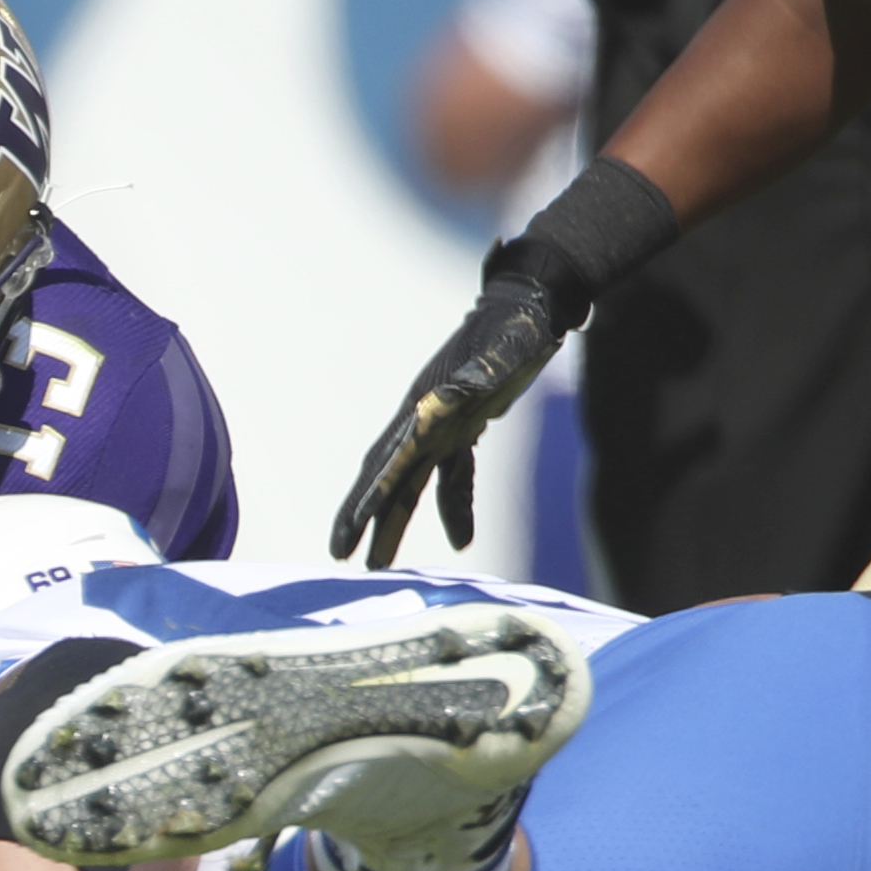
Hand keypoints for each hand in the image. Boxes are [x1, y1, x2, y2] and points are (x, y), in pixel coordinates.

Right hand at [331, 272, 570, 565]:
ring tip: (379, 563)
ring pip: (412, 483)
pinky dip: (454, 507)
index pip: (392, 459)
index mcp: (427, 405)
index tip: (353, 527)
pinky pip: (451, 476)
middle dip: (363, 516)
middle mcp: (425, 418)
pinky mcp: (463, 429)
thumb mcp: (502, 351)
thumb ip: (477, 374)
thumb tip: (446, 398)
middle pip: (387, 476)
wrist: (530, 307)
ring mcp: (442, 426)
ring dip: (396, 521)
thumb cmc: (517, 327)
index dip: (372, 494)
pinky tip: (461, 541)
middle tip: (339, 555)